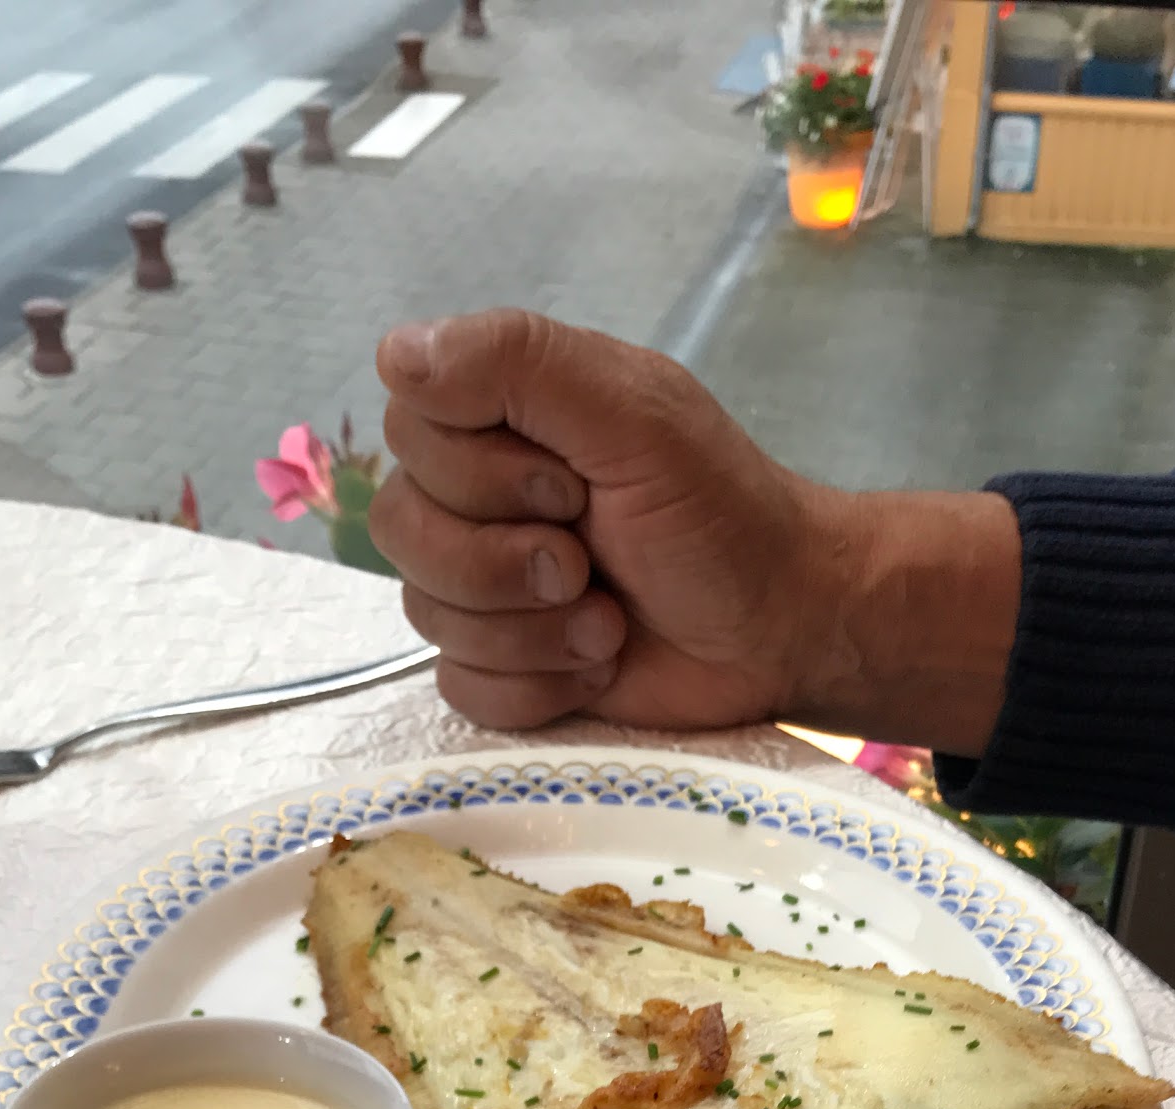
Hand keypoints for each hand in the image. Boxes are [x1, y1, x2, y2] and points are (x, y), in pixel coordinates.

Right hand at [368, 308, 1019, 751]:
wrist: (780, 630)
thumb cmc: (720, 514)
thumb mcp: (632, 414)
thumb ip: (517, 363)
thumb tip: (394, 355)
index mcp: (501, 419)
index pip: (409, 431)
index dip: (482, 474)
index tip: (572, 484)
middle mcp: (479, 499)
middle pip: (402, 530)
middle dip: (508, 562)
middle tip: (593, 560)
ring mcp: (485, 589)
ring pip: (427, 615)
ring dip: (535, 631)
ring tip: (609, 620)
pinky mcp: (503, 668)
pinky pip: (460, 687)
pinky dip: (537, 687)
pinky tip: (597, 666)